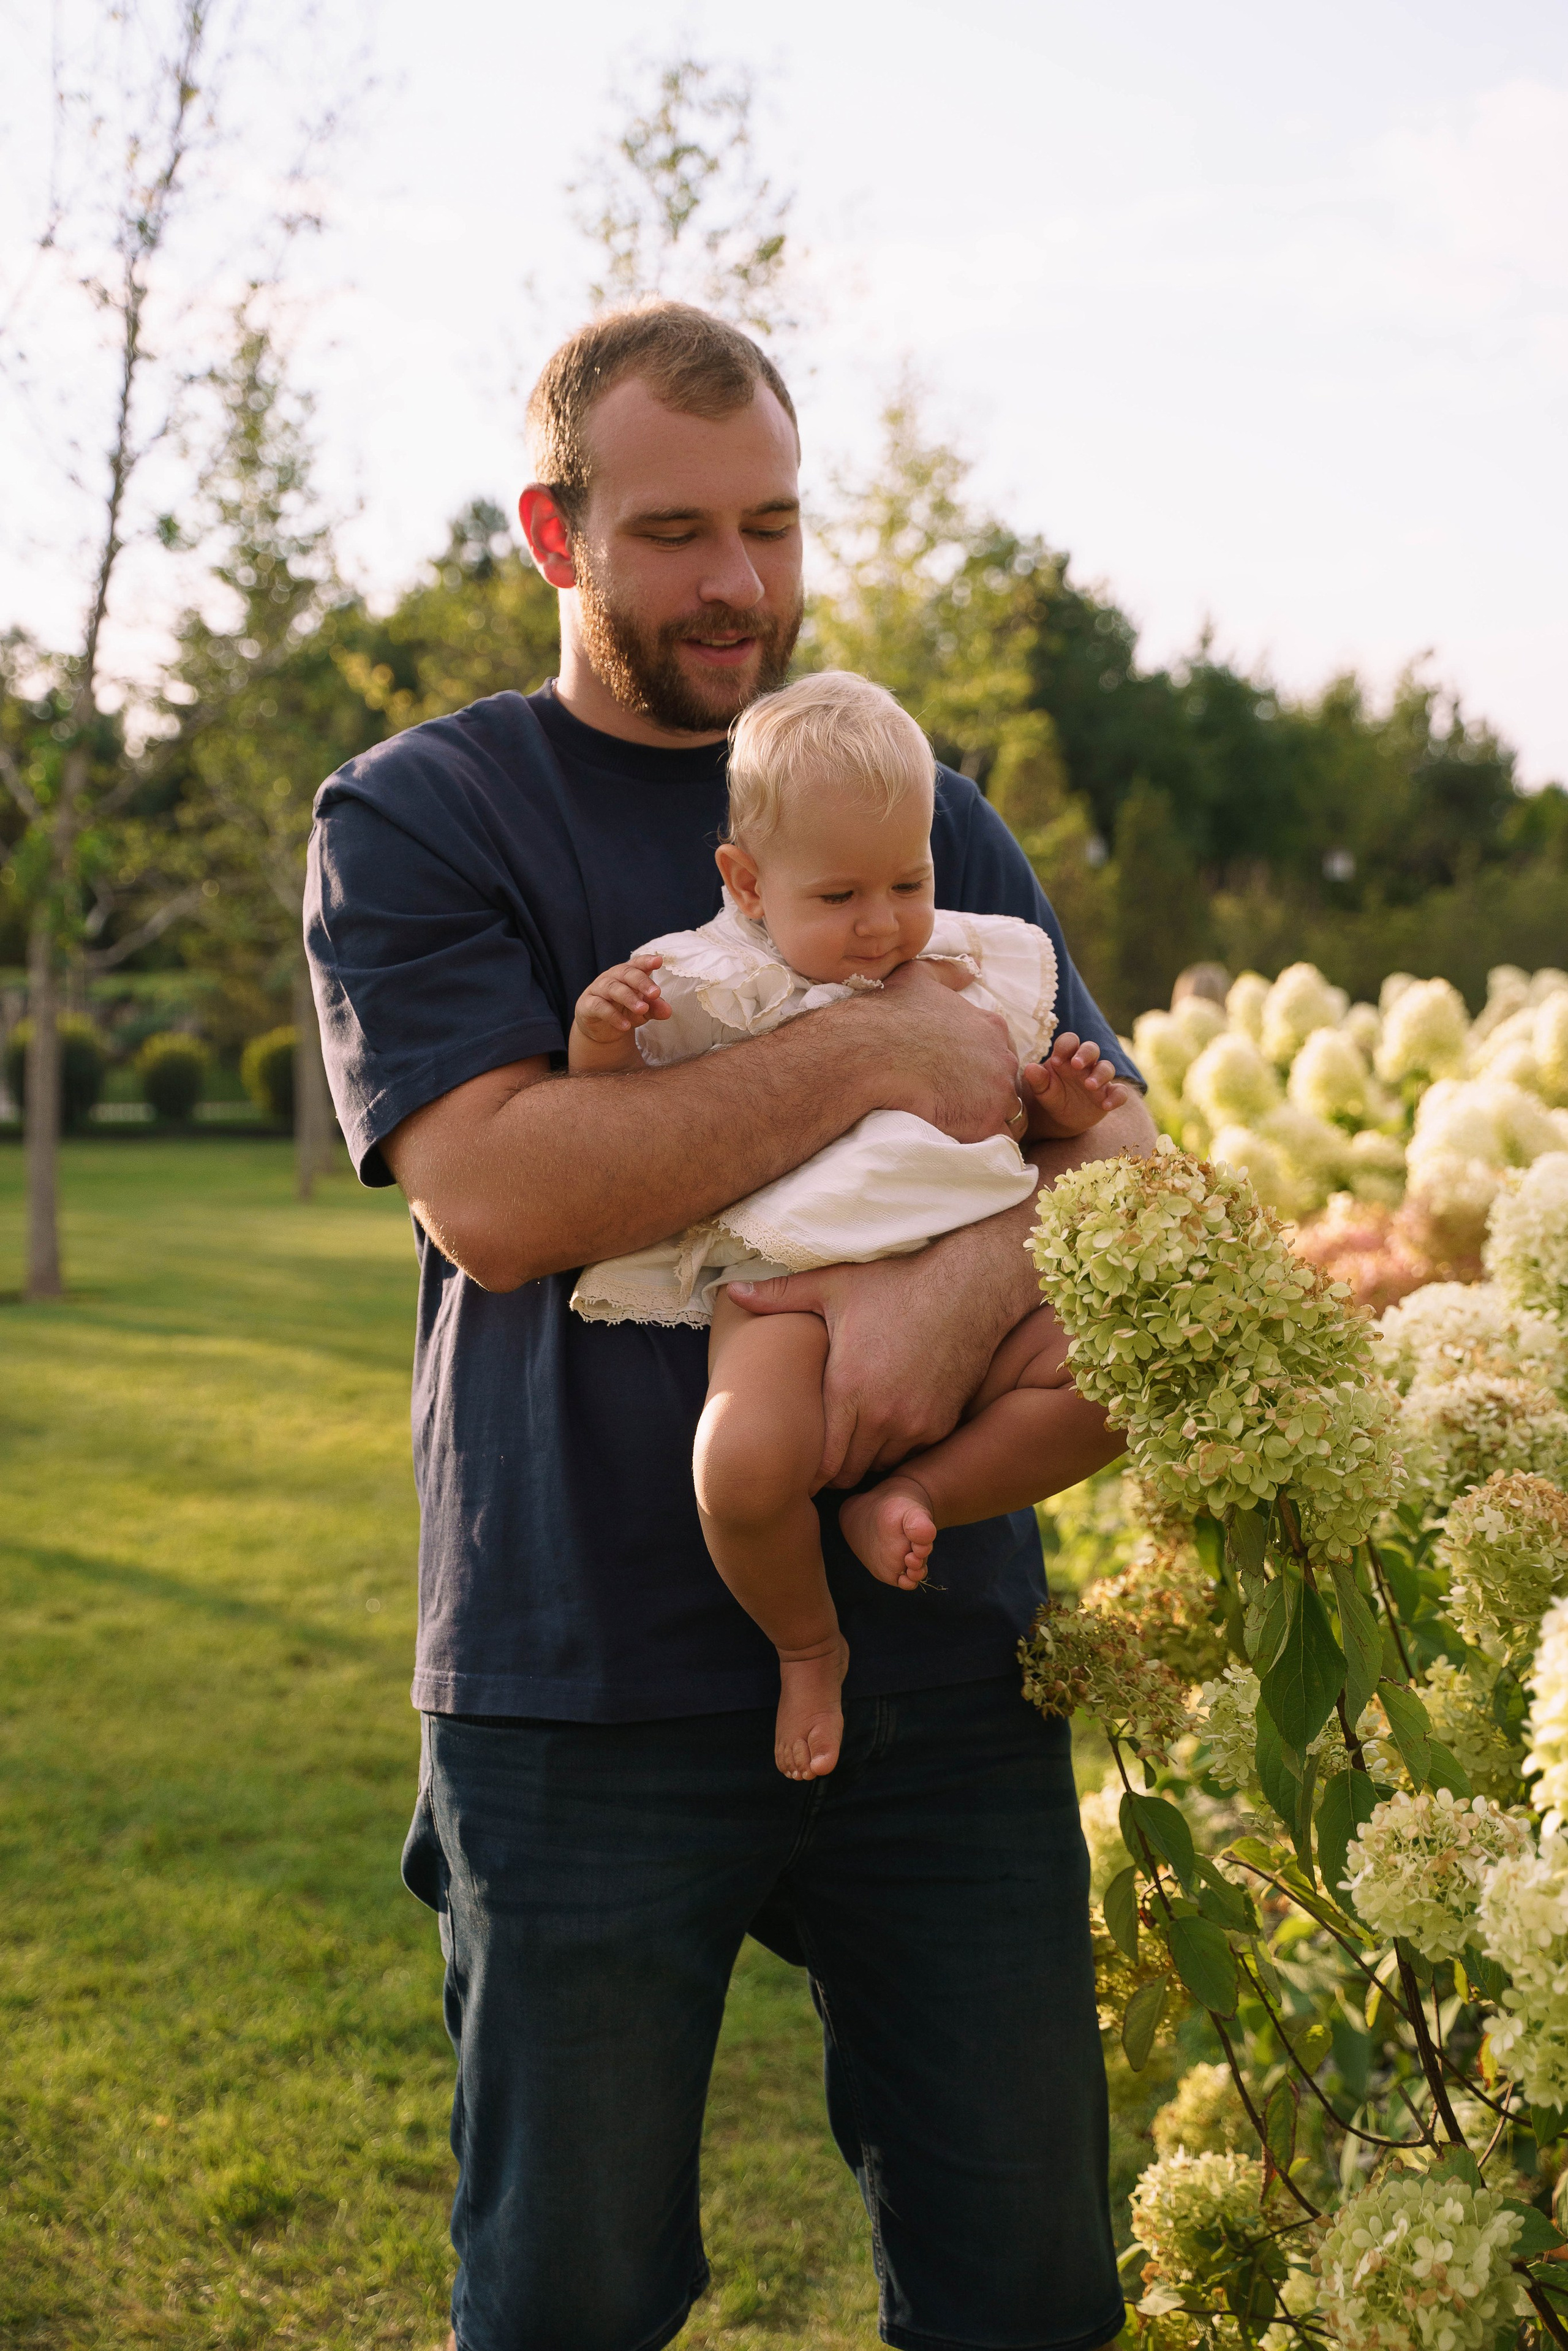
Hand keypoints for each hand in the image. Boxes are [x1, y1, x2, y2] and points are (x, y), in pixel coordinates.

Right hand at [572, 953, 669, 1044]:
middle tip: (655, 993)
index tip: (658, 961)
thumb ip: (654, 1008)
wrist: (601, 1029)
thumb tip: (668, 1010)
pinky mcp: (587, 1004)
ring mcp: (598, 989)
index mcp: (627, 974)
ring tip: (642, 1009)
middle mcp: (612, 977)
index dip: (647, 961)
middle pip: (626, 973)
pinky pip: (599, 1007)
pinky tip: (625, 1025)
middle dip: (641, 982)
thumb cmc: (624, 1012)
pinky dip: (613, 1016)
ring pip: (613, 988)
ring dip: (629, 998)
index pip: (637, 963)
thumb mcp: (643, 1011)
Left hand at [728, 1239, 1027, 1488]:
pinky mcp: (941, 1422)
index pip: (821, 1462)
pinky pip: (911, 1454)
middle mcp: (883, 1415)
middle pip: (849, 1472)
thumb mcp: (834, 1285)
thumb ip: (779, 1296)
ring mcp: (917, 1423)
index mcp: (849, 1387)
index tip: (798, 1456)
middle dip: (833, 1468)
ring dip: (865, 1459)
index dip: (807, 1467)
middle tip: (820, 1453)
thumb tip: (730, 1292)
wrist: (969, 1287)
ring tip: (852, 1439)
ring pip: (880, 1466)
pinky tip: (886, 1425)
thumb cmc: (896, 1284)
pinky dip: (896, 1448)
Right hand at [870, 960, 1021, 1142]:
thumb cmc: (888, 1016)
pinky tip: (958, 1138)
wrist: (868, 1055)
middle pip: (1007, 1083)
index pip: (1001, 1053)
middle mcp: (1003, 1057)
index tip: (957, 1077)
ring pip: (1008, 1114)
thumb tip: (970, 970)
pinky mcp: (985, 1122)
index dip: (981, 1068)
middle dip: (987, 1094)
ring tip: (957, 1123)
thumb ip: (949, 973)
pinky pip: (997, 1140)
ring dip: (987, 1119)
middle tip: (956, 1102)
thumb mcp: (919, 978)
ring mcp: (998, 1091)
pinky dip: (982, 1141)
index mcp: (991, 1026)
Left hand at [1022, 1032, 1127, 1138]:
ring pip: (1107, 1067)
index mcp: (1067, 1057)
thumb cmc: (1052, 1096)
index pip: (1070, 1041)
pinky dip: (1116, 1097)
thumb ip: (1037, 1079)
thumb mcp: (1042, 1090)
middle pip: (1091, 1048)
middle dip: (1086, 1054)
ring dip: (1100, 1075)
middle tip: (1076, 1065)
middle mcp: (1085, 1064)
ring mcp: (1099, 1078)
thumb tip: (1030, 1068)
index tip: (1056, 1061)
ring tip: (1089, 1086)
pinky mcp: (1109, 1094)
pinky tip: (1106, 1106)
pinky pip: (1120, 1092)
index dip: (1065, 1046)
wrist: (1061, 1117)